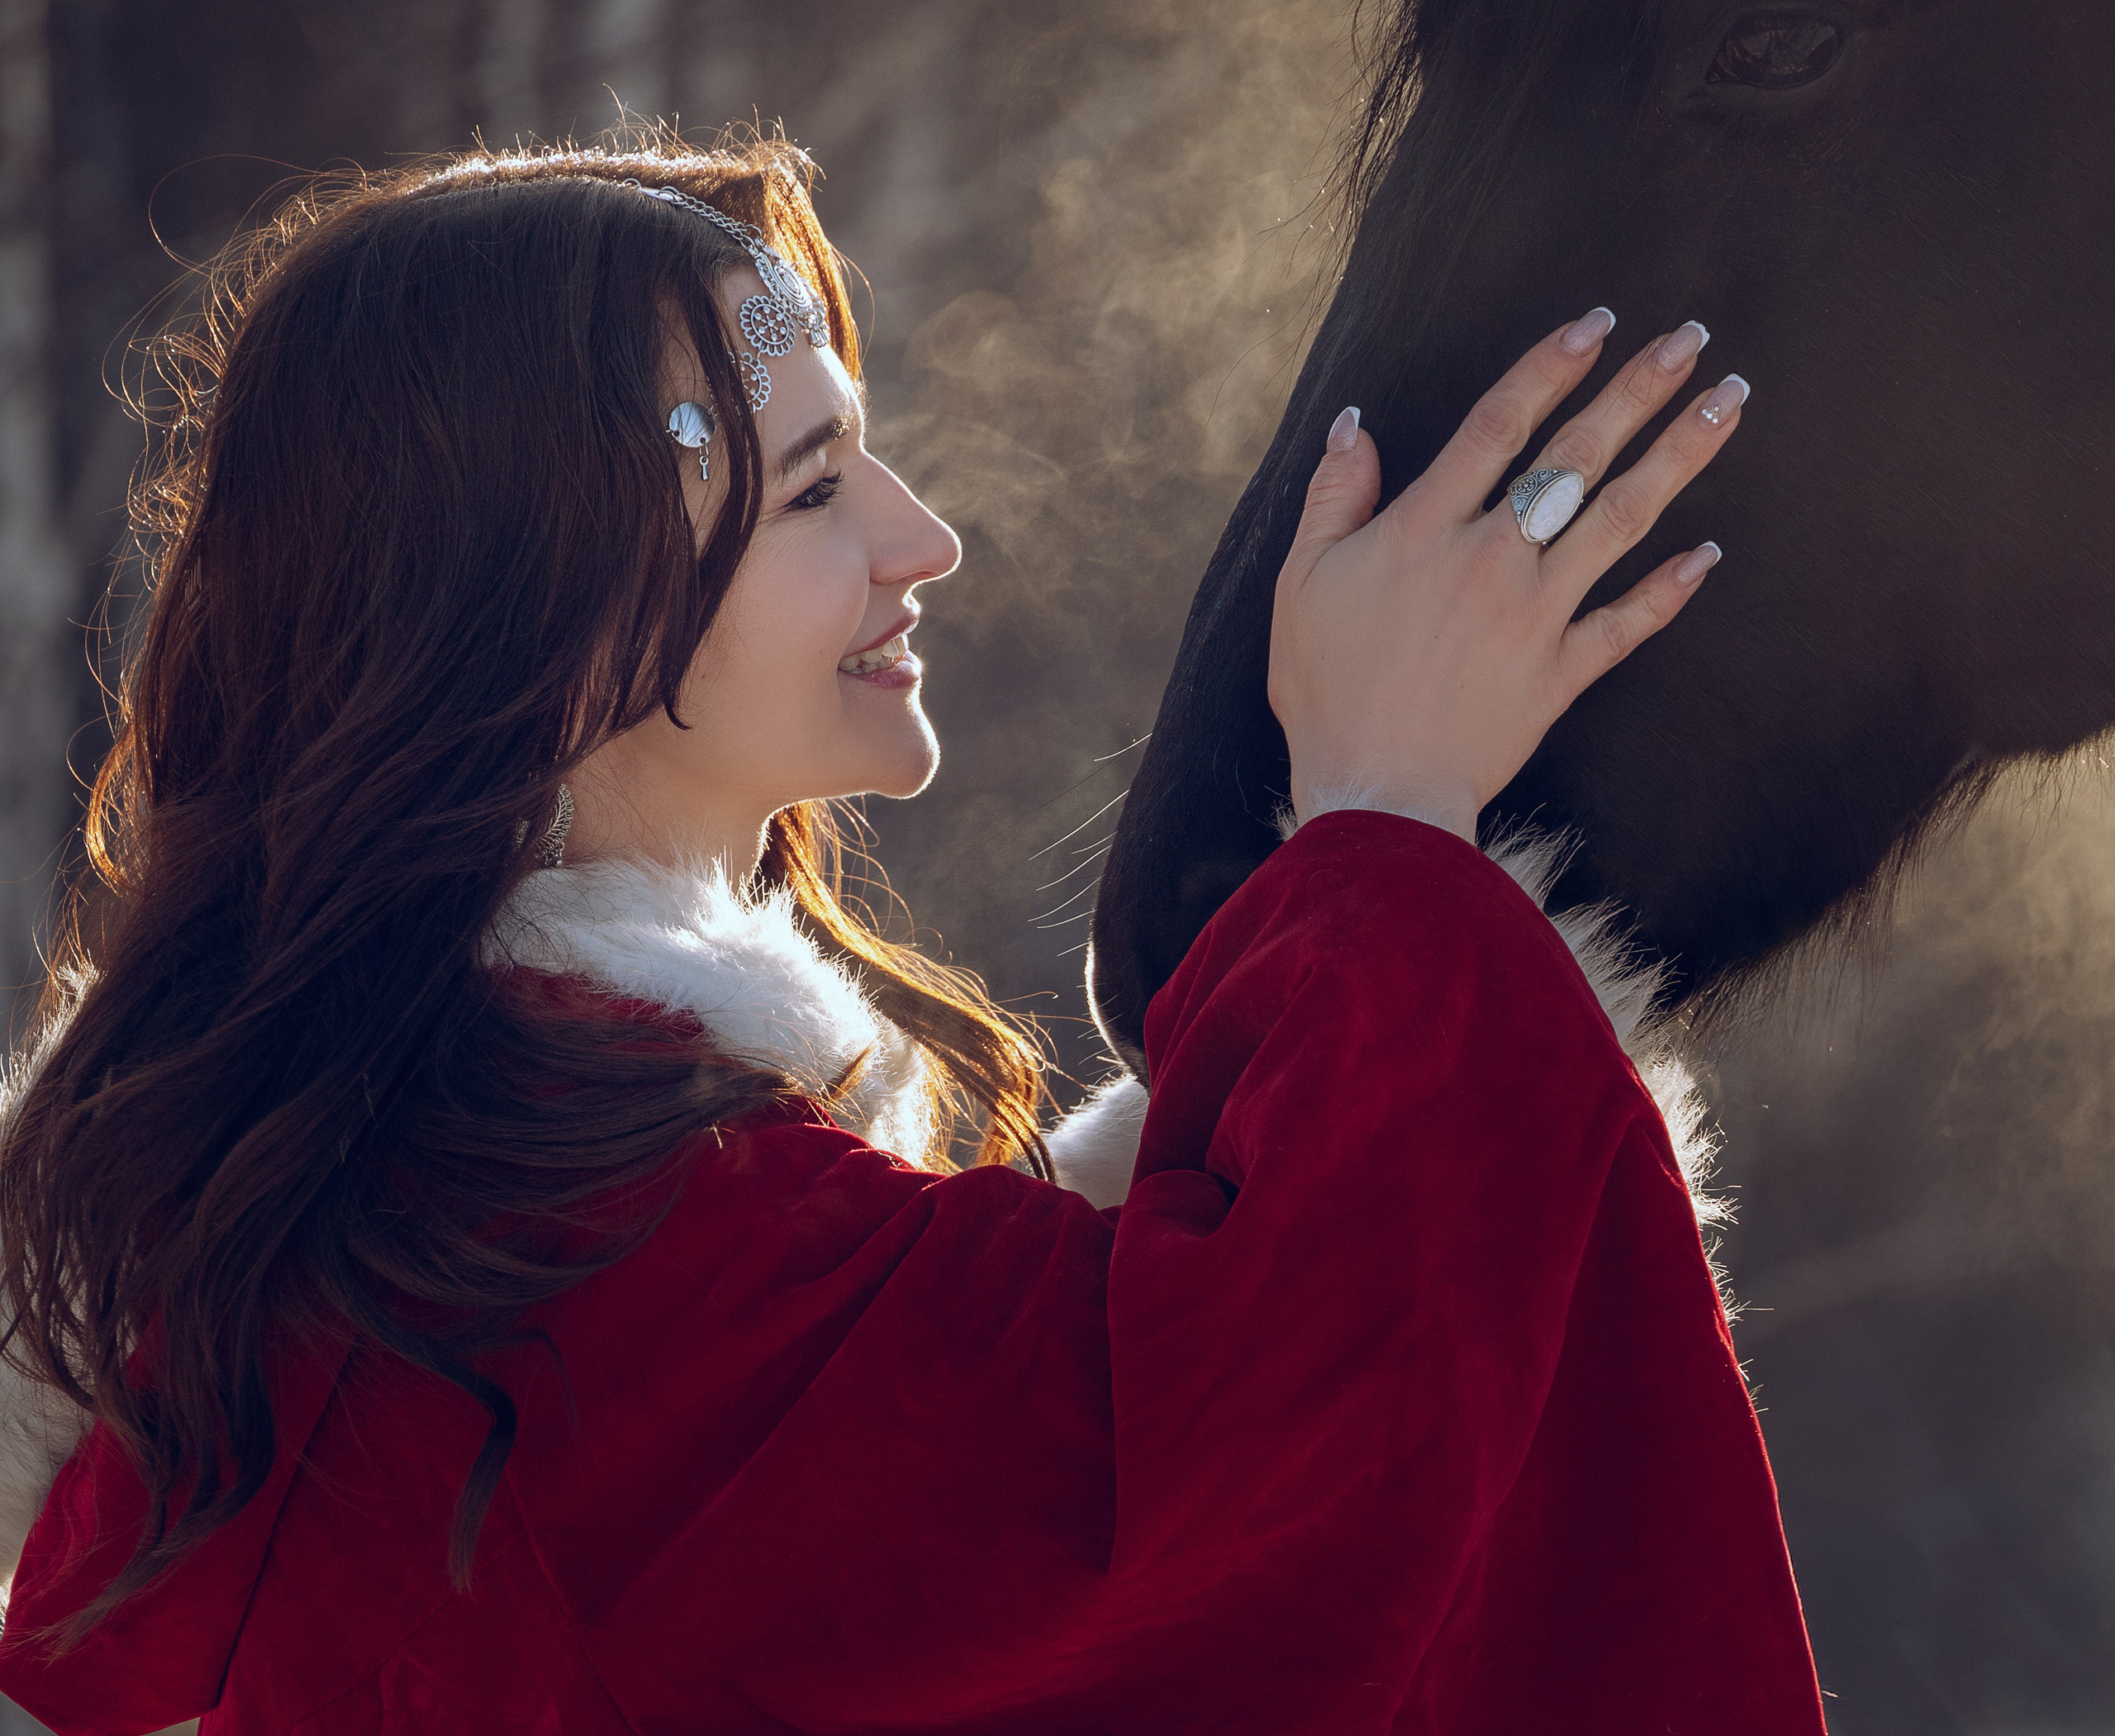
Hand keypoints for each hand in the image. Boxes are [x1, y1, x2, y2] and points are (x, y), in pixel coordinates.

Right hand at [1268, 310, 1744, 843]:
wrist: (1376, 793)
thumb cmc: (1328, 691)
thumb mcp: (1300, 584)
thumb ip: (1333, 498)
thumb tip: (1354, 425)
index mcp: (1426, 529)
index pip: (1500, 424)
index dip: (1550, 366)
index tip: (1596, 323)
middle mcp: (1493, 558)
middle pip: (1578, 456)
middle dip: (1638, 390)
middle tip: (1692, 338)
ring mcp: (1536, 615)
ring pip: (1621, 520)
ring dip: (1679, 456)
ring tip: (1729, 403)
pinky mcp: (1560, 673)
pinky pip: (1627, 623)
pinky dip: (1669, 589)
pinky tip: (1709, 552)